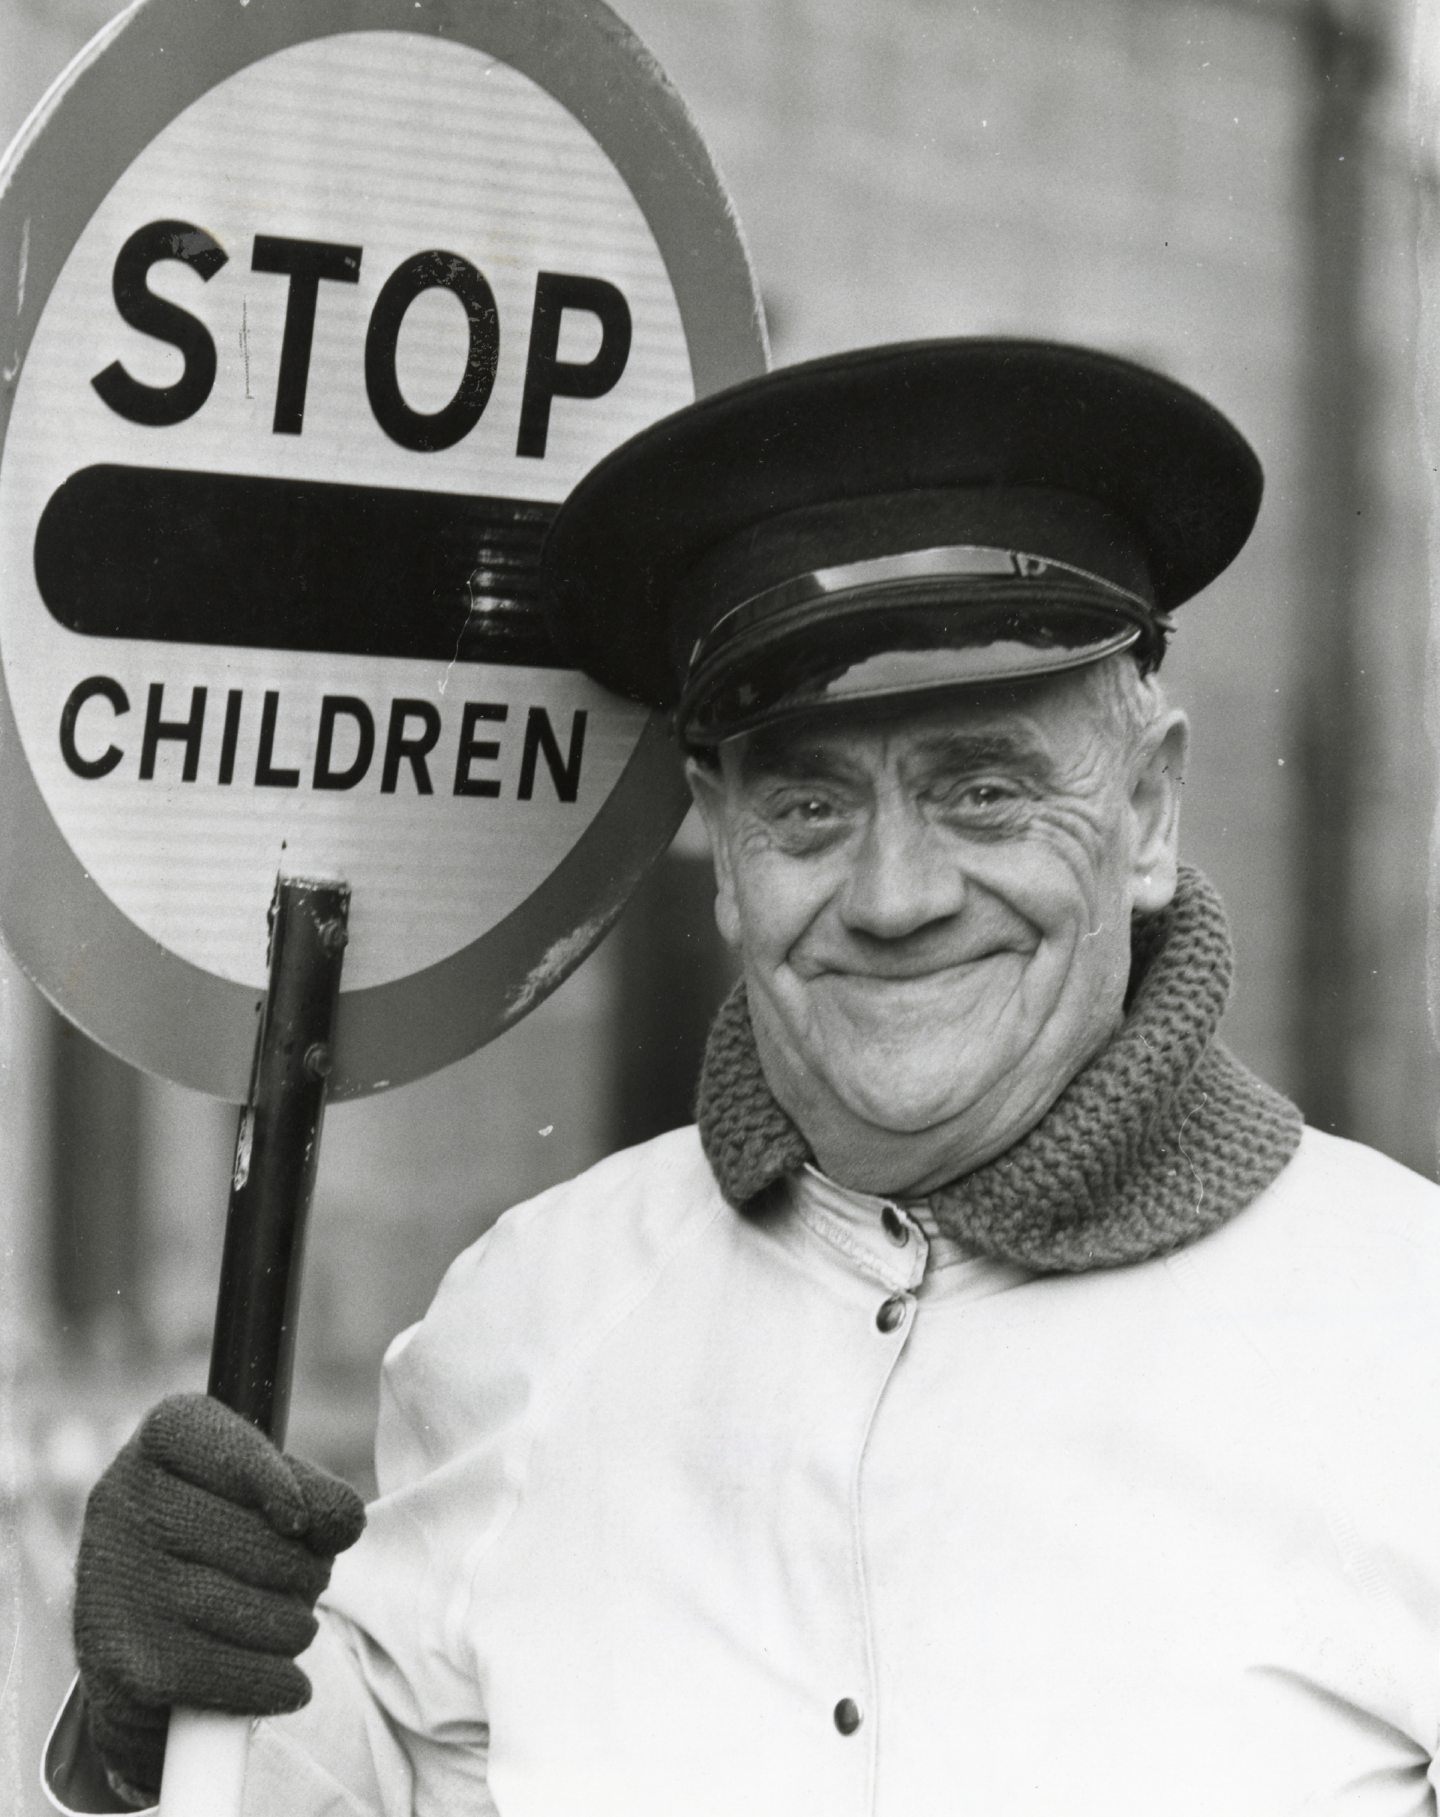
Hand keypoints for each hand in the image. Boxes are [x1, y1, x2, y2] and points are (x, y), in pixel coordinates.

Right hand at [72, 1392, 366, 1803]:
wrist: (137, 1636)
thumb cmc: (221, 1541)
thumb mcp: (269, 1494)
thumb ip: (318, 1495)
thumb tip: (341, 1521)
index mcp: (166, 1438)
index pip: (220, 1443)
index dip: (268, 1479)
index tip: (298, 1521)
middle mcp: (125, 1499)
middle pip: (255, 1538)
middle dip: (306, 1570)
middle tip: (309, 1581)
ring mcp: (117, 1579)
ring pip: (248, 1608)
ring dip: (295, 1626)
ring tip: (293, 1624)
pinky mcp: (121, 1657)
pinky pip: (223, 1672)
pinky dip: (272, 1682)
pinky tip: (288, 1681)